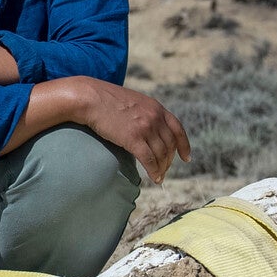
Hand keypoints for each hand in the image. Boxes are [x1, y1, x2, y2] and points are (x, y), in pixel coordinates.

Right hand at [66, 78, 190, 183]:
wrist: (90, 98)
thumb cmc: (105, 100)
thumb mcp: (133, 101)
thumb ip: (144, 113)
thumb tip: (146, 128)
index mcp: (156, 107)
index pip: (178, 129)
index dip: (184, 145)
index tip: (186, 157)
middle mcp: (155, 117)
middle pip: (170, 144)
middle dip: (169, 160)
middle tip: (165, 169)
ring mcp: (145, 128)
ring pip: (161, 154)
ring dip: (162, 168)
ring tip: (159, 176)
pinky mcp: (133, 139)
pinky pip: (149, 160)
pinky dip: (154, 171)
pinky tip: (154, 178)